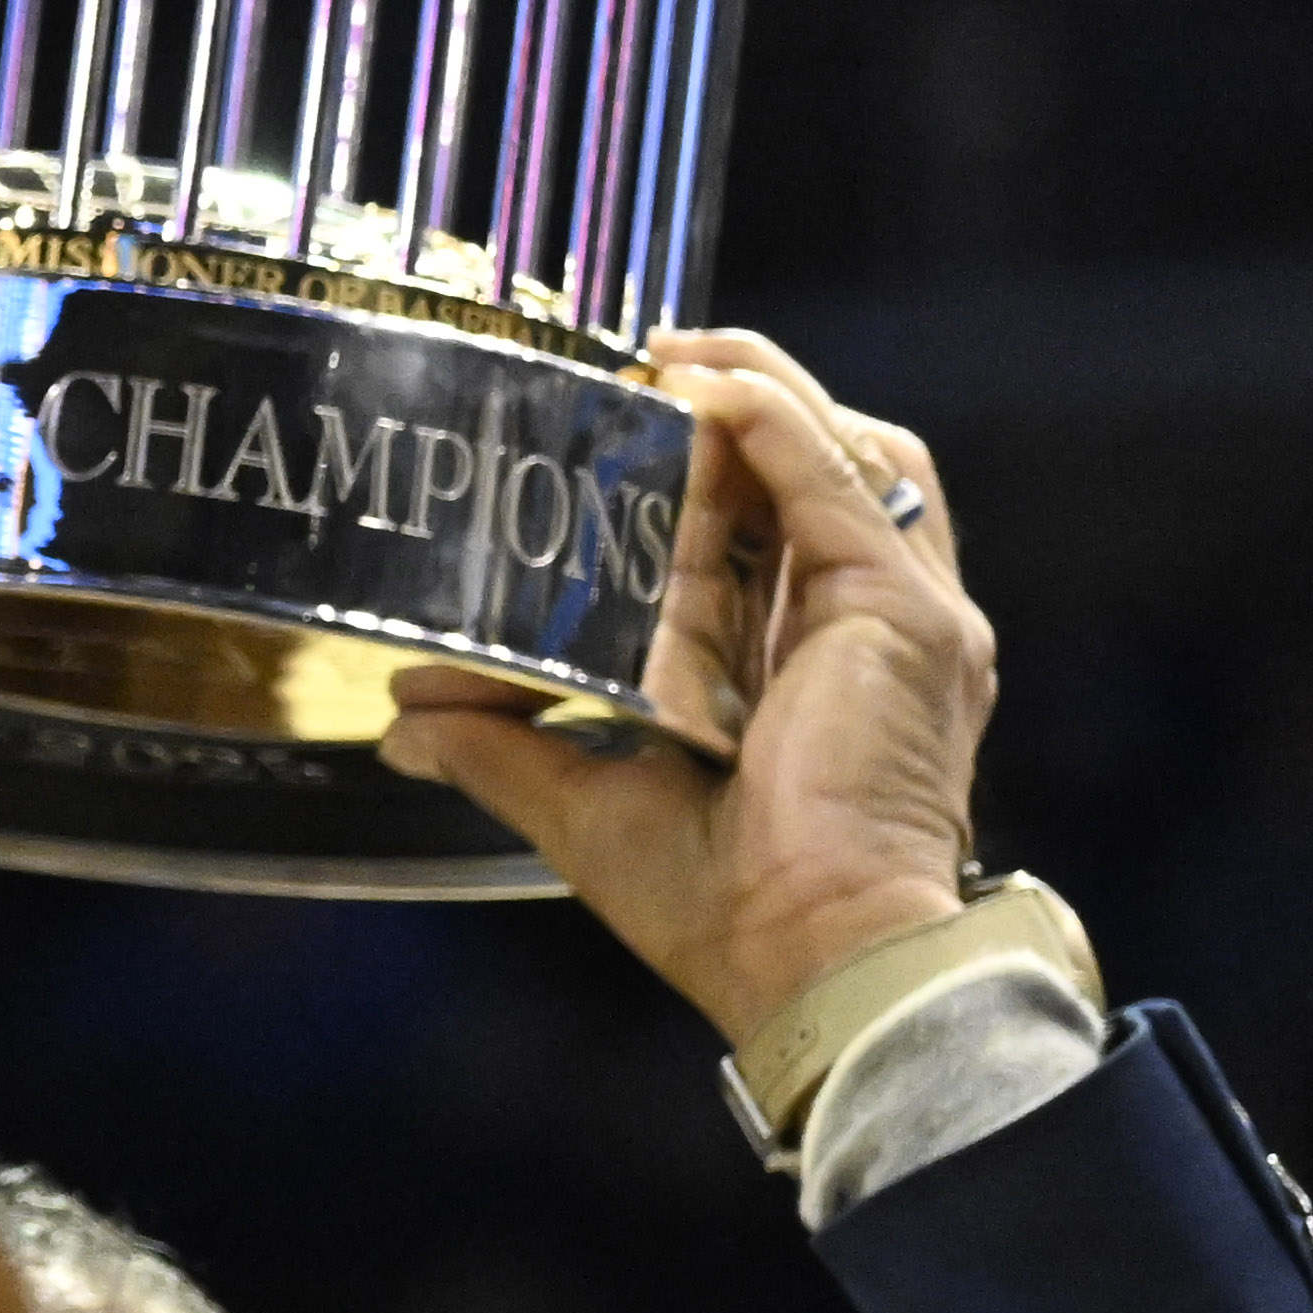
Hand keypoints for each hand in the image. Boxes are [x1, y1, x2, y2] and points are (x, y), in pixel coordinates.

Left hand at [375, 328, 990, 1048]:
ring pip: (844, 457)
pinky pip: (844, 480)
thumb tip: (406, 717)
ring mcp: (900, 616)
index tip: (611, 426)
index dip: (700, 471)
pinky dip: (777, 421)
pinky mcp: (906, 613)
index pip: (762, 533)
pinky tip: (705, 388)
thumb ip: (503, 745)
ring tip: (669, 356)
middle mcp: (868, 631)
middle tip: (633, 373)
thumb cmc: (721, 904)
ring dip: (758, 391)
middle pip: (809, 476)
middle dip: (730, 412)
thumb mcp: (583, 804)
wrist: (808, 956)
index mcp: (811, 670)